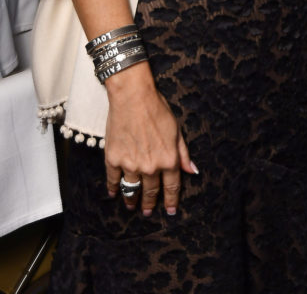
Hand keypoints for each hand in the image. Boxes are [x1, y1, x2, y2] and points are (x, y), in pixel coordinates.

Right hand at [104, 62, 196, 216]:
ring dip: (131, 200)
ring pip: (131, 189)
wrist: (133, 97)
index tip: (170, 211)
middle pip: (150, 191)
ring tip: (131, 206)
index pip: (171, 187)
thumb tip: (192, 171)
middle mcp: (150, 166)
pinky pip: (113, 180)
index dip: (171, 201)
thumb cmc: (157, 109)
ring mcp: (130, 165)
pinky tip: (114, 193)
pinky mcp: (114, 160)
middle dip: (150, 203)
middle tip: (148, 211)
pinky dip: (113, 188)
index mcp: (168, 159)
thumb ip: (182, 153)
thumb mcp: (176, 130)